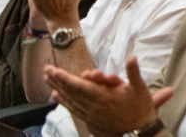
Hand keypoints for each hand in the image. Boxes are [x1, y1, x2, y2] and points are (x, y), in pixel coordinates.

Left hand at [44, 58, 170, 135]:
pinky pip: (73, 109)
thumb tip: (132, 57)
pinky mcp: (90, 119)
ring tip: (48, 80)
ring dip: (58, 89)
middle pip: (71, 91)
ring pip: (70, 100)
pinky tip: (57, 97)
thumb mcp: (139, 88)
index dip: (65, 78)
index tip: (54, 71)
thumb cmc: (139, 109)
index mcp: (103, 97)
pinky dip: (64, 101)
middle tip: (46, 70)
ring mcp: (90, 114)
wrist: (139, 131)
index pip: (80, 86)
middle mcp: (93, 105)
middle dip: (57, 80)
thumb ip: (133, 72)